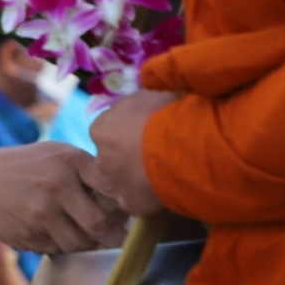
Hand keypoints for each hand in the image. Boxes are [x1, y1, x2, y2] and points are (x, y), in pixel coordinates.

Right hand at [0, 143, 127, 252]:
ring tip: (74, 230)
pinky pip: (58, 249)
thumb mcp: (52, 155)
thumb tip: (121, 199)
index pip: (111, 187)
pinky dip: (59, 246)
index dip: (126, 205)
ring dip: (83, 243)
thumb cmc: (20, 168)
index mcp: (68, 161)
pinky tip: (48, 231)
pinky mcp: (31, 235)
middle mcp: (58, 186)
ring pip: (80, 243)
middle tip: (120, 240)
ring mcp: (43, 213)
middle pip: (101, 225)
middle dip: (113, 237)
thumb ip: (84, 170)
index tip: (132, 213)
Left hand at [88, 91, 176, 217]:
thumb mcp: (158, 90)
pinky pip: (136, 203)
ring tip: (156, 175)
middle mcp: (101, 157)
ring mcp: (115, 184)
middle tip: (150, 155)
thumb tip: (156, 80)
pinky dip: (147, 199)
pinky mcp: (131, 205)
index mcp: (102, 128)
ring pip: (118, 184)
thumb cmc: (169, 112)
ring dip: (132, 180)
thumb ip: (148, 92)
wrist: (183, 147)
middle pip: (109, 159)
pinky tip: (162, 192)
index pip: (106, 131)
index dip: (125, 130)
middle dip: (125, 158)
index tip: (143, 130)